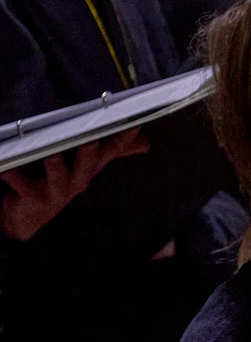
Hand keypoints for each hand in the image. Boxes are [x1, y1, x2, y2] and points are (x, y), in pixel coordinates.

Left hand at [0, 128, 147, 240]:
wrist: (30, 218)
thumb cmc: (57, 185)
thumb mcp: (86, 168)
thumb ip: (114, 153)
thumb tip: (146, 143)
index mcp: (89, 169)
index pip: (110, 151)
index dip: (123, 139)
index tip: (133, 123)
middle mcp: (77, 180)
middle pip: (88, 164)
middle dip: (90, 151)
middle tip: (91, 138)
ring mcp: (57, 191)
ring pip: (58, 175)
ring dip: (55, 165)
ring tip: (52, 154)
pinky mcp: (35, 199)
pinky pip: (22, 185)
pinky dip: (13, 176)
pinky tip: (5, 168)